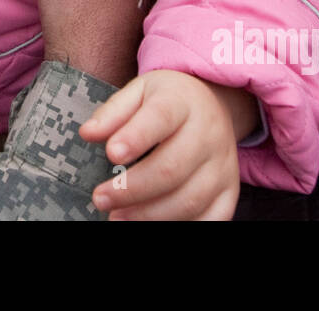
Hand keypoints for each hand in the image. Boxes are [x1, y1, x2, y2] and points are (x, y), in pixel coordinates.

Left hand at [81, 70, 243, 219]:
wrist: (214, 105)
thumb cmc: (167, 101)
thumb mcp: (139, 92)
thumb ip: (113, 112)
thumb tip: (87, 133)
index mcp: (182, 102)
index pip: (161, 117)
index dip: (136, 137)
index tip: (111, 153)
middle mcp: (208, 134)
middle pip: (173, 167)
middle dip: (133, 189)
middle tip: (100, 199)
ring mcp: (222, 166)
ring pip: (190, 199)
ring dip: (150, 215)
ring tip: (117, 218)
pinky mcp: (230, 191)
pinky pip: (212, 218)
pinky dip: (181, 227)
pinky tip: (151, 225)